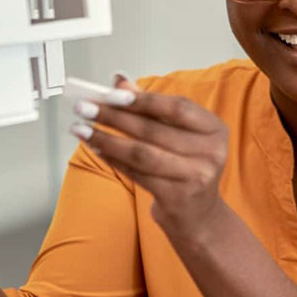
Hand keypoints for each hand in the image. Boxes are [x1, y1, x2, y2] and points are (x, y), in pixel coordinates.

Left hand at [69, 76, 228, 236]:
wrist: (198, 214)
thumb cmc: (186, 167)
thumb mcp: (177, 134)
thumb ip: (151, 107)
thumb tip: (119, 81)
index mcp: (214, 129)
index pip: (177, 108)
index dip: (144, 99)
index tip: (113, 93)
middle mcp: (211, 152)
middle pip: (154, 130)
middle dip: (114, 116)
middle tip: (85, 107)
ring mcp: (196, 177)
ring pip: (142, 153)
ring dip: (107, 139)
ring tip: (81, 129)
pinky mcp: (177, 197)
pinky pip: (137, 174)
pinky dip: (113, 160)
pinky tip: (96, 149)